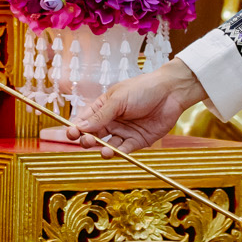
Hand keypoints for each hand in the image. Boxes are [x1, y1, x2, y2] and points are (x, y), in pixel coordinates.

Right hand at [62, 59, 207, 156]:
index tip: (70, 134)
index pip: (85, 120)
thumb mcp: (118, 100)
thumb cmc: (143, 89)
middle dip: (87, 139)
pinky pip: (124, 149)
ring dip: (102, 149)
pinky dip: (117, 153)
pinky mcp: (138, 140)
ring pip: (108, 144)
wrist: (171, 92)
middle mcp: (112, 120)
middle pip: (94, 135)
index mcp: (104, 107)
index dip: (76, 128)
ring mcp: (124, 131)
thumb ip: (101, 115)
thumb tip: (80, 127)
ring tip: (102, 150)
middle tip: (85, 140)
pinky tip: (111, 152)